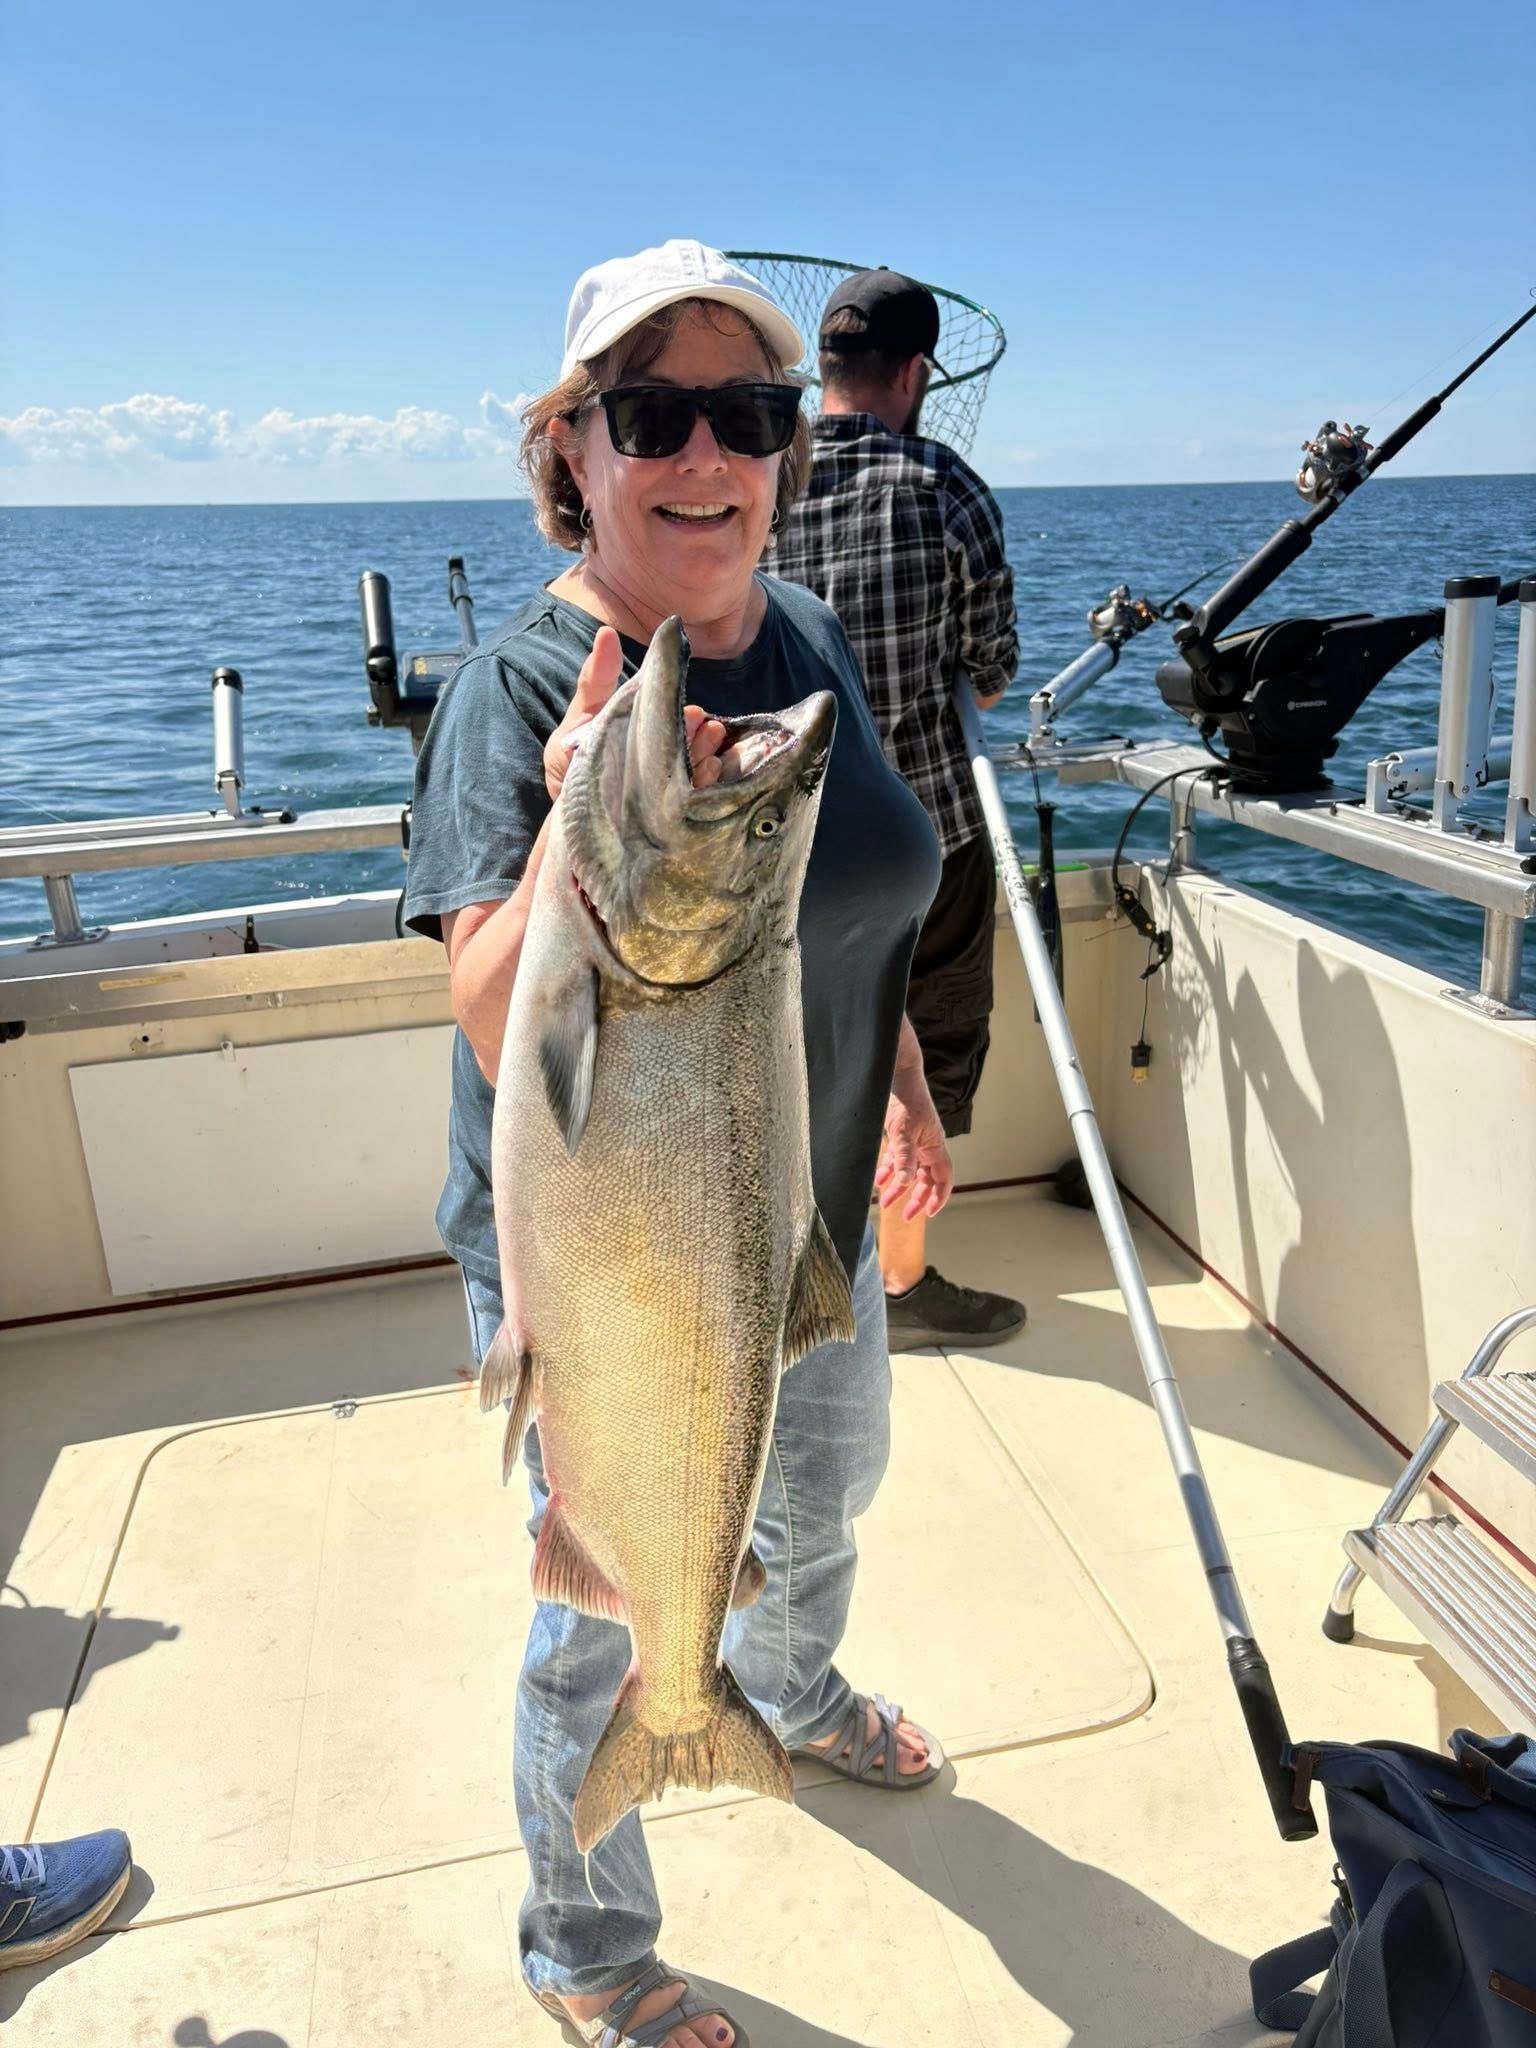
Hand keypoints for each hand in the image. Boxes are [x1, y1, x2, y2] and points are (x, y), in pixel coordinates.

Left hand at [544, 624, 729, 800]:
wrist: (558, 815)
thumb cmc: (571, 760)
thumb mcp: (581, 717)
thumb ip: (595, 681)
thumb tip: (607, 633)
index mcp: (648, 735)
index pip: (676, 722)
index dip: (689, 717)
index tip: (695, 711)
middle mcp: (661, 761)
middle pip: (690, 746)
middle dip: (700, 738)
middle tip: (705, 728)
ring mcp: (665, 791)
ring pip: (695, 773)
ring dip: (705, 761)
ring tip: (709, 756)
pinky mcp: (665, 820)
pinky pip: (690, 807)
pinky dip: (701, 791)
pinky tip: (704, 779)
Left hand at [874, 1070, 953, 1222]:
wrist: (897, 1074)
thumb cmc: (905, 1100)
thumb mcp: (903, 1131)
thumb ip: (904, 1158)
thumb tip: (906, 1183)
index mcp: (935, 1146)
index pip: (943, 1178)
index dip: (939, 1196)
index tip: (929, 1213)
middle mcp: (927, 1146)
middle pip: (926, 1179)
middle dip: (916, 1198)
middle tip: (905, 1217)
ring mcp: (914, 1140)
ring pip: (909, 1170)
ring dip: (898, 1187)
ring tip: (884, 1202)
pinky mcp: (900, 1134)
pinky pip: (897, 1158)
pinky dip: (889, 1170)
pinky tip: (878, 1179)